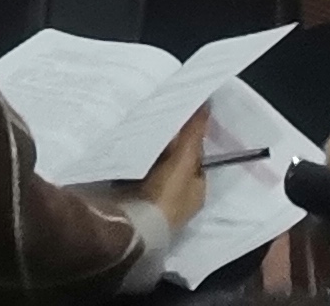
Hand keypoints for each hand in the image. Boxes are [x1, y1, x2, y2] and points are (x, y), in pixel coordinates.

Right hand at [137, 107, 211, 231]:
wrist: (132, 226)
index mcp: (196, 189)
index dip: (189, 135)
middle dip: (166, 141)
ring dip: (147, 148)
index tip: (177, 113)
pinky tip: (123, 140)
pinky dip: (131, 157)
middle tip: (154, 114)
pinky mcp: (132, 197)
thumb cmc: (164, 196)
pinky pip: (134, 170)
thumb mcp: (184, 161)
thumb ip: (193, 134)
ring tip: (137, 121)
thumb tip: (206, 104)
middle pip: (174, 160)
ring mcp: (155, 197)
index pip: (195, 155)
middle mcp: (178, 195)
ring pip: (153, 164)